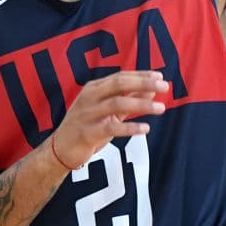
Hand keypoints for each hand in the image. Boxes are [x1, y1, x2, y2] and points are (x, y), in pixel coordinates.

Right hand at [50, 71, 168, 168]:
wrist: (60, 150)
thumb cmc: (86, 128)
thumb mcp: (108, 112)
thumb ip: (128, 100)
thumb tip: (151, 91)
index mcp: (93, 89)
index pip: (120, 76)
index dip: (141, 75)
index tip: (159, 77)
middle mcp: (88, 97)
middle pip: (119, 84)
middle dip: (143, 83)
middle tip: (165, 87)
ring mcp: (86, 114)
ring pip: (117, 103)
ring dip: (141, 105)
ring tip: (161, 108)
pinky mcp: (87, 133)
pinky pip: (111, 128)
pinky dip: (130, 128)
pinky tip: (145, 129)